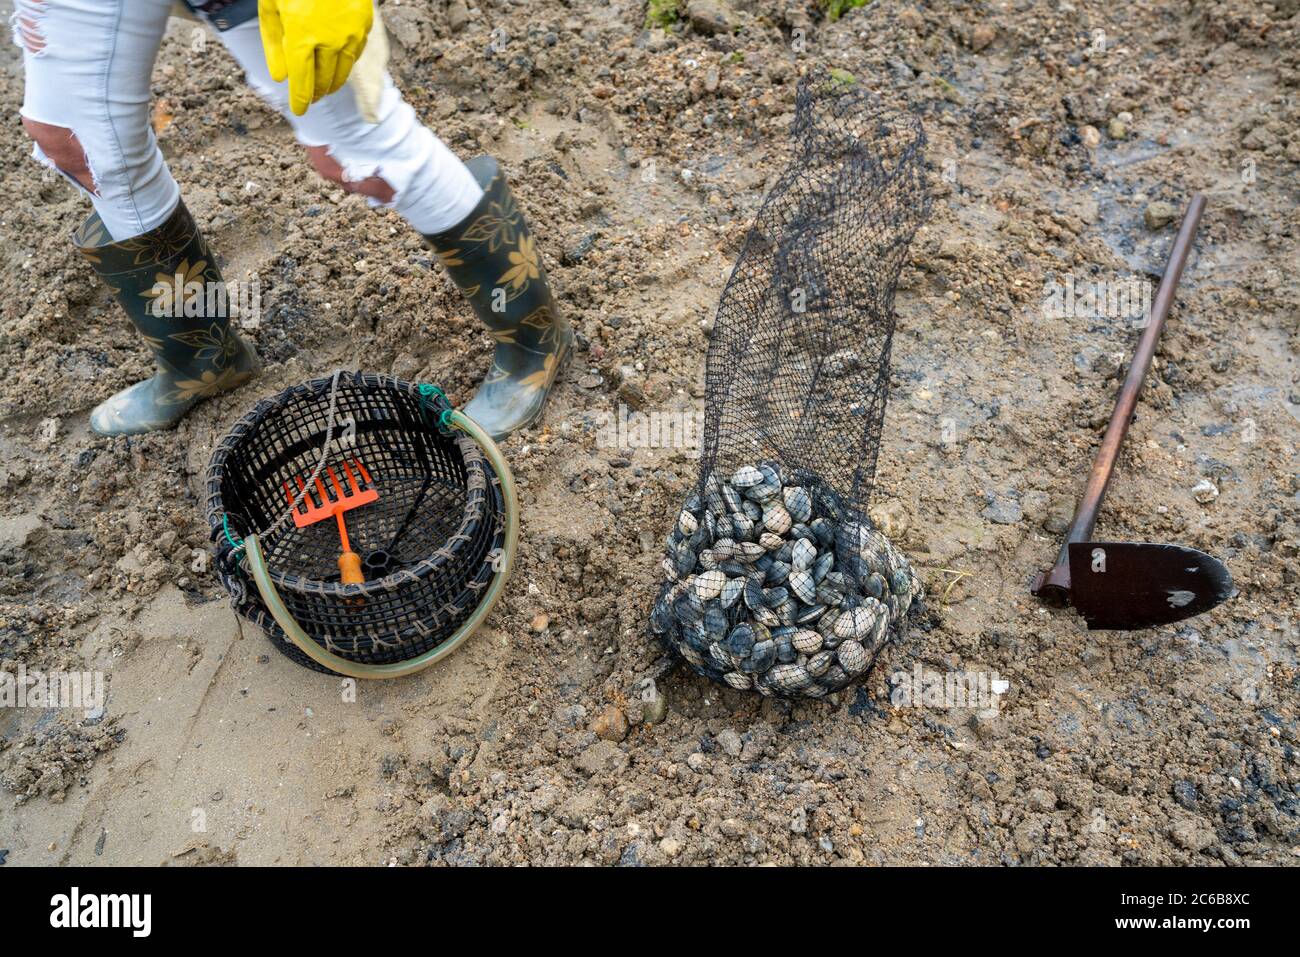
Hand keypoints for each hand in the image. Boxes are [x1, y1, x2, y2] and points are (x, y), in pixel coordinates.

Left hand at [259, 0, 373, 115]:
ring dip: (332, 83)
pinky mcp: (364, 26)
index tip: (298, 111)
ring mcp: (350, 35)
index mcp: (301, 37)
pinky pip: (354, 54)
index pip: (301, 82)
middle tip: (310, 98)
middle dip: (315, 93)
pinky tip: (336, 64)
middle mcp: (328, 41)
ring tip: (324, 87)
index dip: (300, 101)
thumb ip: (273, 44)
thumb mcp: (272, 8)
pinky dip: (344, 63)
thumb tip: (280, 78)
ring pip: (342, 72)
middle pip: (323, 81)